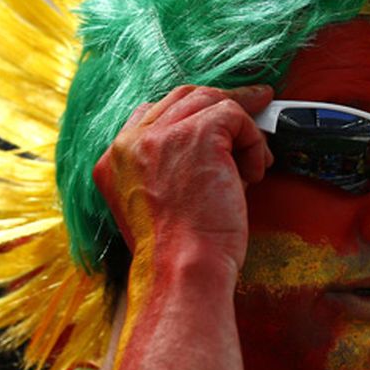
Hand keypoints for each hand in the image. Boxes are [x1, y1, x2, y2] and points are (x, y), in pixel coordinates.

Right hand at [92, 85, 273, 278]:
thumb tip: (215, 155)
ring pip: (210, 101)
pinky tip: (253, 174)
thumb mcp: (156, 211)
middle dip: (220, 105)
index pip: (151, 115)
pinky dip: (253, 142)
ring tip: (256, 162)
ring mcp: (161, 134)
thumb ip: (167, 175)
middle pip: (182, 98)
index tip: (216, 127)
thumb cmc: (177, 255)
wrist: (182, 270)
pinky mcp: (198, 133)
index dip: (189, 117)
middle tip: (253, 109)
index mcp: (113, 160)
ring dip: (241, 128)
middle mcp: (130, 142)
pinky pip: (235, 116)